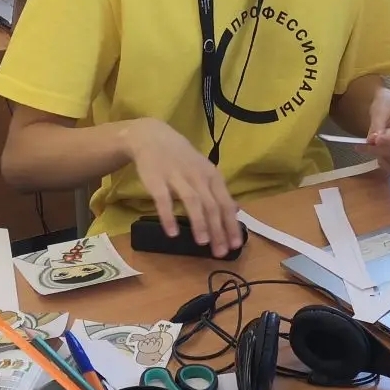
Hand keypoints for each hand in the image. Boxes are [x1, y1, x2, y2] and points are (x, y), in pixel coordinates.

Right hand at [121, 119, 241, 256]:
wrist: (152, 136)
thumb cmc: (181, 157)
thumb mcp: (204, 169)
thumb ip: (218, 191)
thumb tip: (237, 209)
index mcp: (211, 175)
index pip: (225, 203)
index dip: (231, 224)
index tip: (235, 245)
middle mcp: (197, 176)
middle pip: (211, 205)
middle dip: (217, 230)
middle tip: (220, 252)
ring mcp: (177, 176)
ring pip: (192, 201)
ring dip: (199, 223)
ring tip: (202, 243)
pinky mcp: (156, 179)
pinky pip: (164, 200)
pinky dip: (168, 216)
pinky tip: (172, 233)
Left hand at [361, 89, 389, 174]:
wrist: (389, 111)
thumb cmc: (387, 106)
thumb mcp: (380, 110)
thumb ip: (377, 126)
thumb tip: (372, 141)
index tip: (376, 140)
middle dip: (382, 149)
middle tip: (364, 144)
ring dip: (380, 155)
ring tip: (372, 144)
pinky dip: (383, 163)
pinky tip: (377, 152)